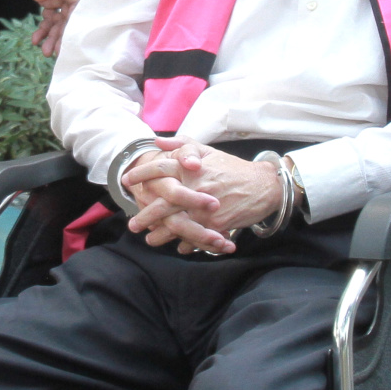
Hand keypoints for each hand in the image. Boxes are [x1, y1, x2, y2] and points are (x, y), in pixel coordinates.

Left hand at [9, 0, 82, 53]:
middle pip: (67, 15)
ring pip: (58, 19)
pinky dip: (42, 27)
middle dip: (61, 34)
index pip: (75, 2)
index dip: (73, 19)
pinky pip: (47, 16)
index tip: (69, 36)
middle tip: (54, 52)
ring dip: (52, 34)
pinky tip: (35, 40)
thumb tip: (42, 0)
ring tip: (44, 52)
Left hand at [120, 140, 282, 254]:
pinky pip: (195, 237)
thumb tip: (157, 142)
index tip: (127, 180)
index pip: (160, 168)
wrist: (263, 186)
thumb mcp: (208, 150)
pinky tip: (178, 247)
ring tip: (150, 239)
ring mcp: (205, 208)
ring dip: (161, 235)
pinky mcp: (216, 224)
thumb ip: (181, 145)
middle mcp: (196, 187)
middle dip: (145, 215)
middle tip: (132, 223)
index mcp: (191, 168)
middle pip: (162, 203)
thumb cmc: (232, 168)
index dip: (141, 173)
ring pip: (176, 225)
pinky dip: (186, 244)